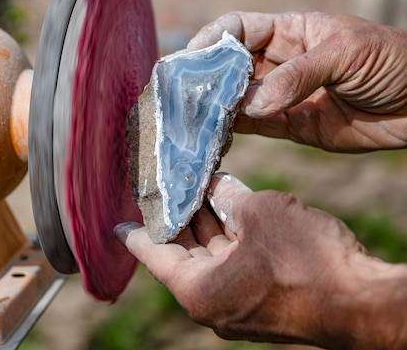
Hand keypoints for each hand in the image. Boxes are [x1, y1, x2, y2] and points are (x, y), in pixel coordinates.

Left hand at [115, 173, 406, 349]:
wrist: (365, 302)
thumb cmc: (309, 262)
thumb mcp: (261, 213)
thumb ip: (230, 197)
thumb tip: (216, 184)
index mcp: (198, 289)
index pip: (153, 253)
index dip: (135, 231)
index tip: (118, 222)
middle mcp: (213, 300)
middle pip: (183, 248)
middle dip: (179, 212)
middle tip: (167, 182)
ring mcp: (239, 300)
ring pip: (212, 250)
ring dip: (207, 217)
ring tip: (197, 182)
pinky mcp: (263, 295)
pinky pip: (236, 258)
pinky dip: (230, 231)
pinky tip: (227, 199)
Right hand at [188, 12, 406, 151]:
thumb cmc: (394, 63)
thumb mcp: (347, 54)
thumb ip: (297, 75)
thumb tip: (250, 103)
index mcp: (293, 31)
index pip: (239, 28)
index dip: (211, 39)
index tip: (188, 58)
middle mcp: (281, 62)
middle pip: (230, 65)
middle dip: (204, 77)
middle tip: (179, 94)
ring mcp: (284, 95)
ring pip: (236, 98)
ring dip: (213, 107)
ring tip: (190, 118)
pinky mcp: (292, 126)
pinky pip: (253, 126)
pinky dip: (232, 131)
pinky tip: (214, 135)